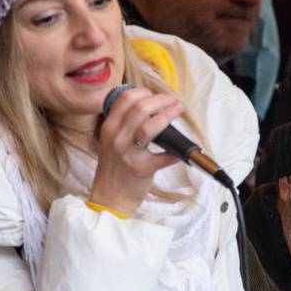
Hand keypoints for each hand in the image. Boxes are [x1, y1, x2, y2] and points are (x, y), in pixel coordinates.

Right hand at [86, 86, 183, 217]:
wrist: (110, 198)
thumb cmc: (115, 168)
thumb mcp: (111, 141)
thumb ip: (125, 124)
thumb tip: (151, 108)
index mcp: (109, 127)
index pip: (125, 98)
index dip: (144, 92)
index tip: (156, 96)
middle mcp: (116, 138)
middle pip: (140, 108)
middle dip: (161, 101)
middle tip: (173, 102)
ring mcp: (128, 154)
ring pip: (150, 127)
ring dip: (168, 116)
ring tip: (178, 111)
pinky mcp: (142, 169)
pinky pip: (164, 156)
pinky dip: (176, 152)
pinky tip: (181, 151)